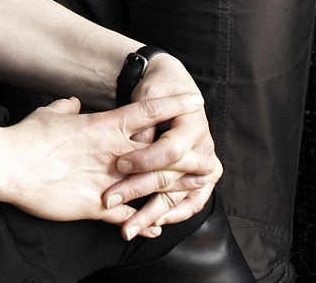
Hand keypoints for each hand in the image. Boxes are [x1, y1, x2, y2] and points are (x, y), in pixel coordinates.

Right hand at [4, 92, 212, 238]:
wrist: (11, 165)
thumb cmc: (28, 137)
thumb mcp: (49, 114)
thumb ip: (67, 108)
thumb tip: (74, 102)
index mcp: (104, 127)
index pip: (148, 111)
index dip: (173, 104)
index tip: (195, 99)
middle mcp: (114, 154)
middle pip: (163, 154)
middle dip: (189, 157)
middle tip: (209, 159)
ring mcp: (108, 181)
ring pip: (154, 187)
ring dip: (176, 191)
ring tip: (196, 193)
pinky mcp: (97, 206)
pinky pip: (129, 215)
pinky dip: (145, 221)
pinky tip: (156, 227)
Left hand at [106, 54, 222, 236]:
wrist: (175, 88)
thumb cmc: (158, 90)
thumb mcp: (148, 96)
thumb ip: (142, 125)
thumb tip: (129, 149)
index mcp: (192, 126)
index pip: (170, 150)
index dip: (144, 159)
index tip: (118, 164)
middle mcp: (203, 150)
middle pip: (172, 177)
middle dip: (139, 191)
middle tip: (110, 201)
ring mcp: (205, 168)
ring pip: (180, 197)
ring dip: (153, 215)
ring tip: (129, 228)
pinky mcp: (200, 180)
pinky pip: (190, 204)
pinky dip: (171, 216)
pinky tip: (150, 225)